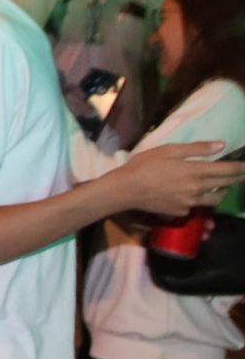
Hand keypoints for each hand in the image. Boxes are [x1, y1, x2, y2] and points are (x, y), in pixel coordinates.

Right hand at [111, 141, 244, 217]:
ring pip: (215, 199)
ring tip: (220, 186)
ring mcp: (190, 203)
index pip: (227, 170)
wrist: (126, 190)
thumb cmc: (144, 165)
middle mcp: (197, 189)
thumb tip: (221, 145)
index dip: (241, 167)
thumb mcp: (168, 150)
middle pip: (225, 185)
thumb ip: (196, 149)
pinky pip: (197, 206)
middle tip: (240, 173)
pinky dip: (199, 200)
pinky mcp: (182, 212)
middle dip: (236, 178)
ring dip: (221, 192)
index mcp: (195, 171)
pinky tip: (190, 194)